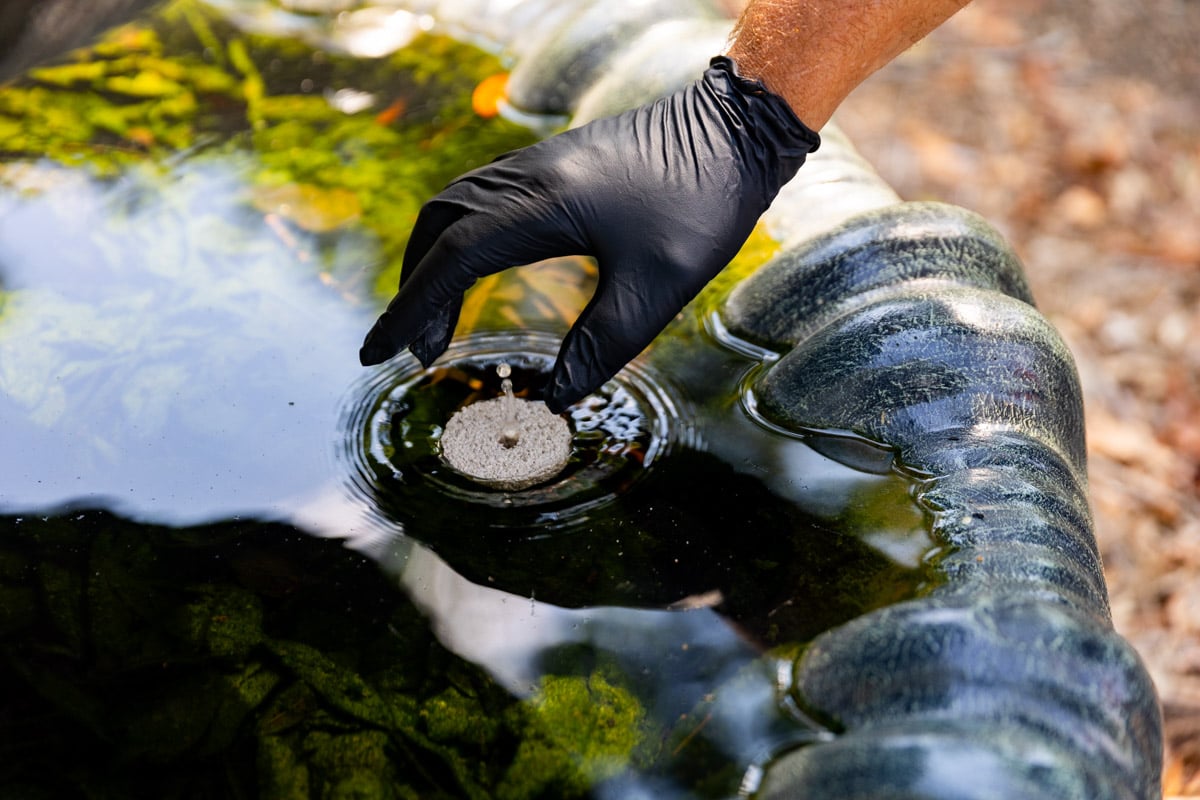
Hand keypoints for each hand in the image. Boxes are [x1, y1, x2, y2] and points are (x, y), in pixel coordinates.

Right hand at [358, 56, 818, 412]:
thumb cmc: (701, 205)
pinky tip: (478, 267)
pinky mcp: (555, 164)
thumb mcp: (656, 288)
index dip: (408, 311)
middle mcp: (526, 177)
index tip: (374, 353)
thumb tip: (553, 401)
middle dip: (415, 291)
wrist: (737, 129)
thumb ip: (600, 346)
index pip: (450, 262)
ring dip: (433, 261)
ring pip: (455, 208)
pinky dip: (460, 238)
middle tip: (418, 350)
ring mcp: (538, 164)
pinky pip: (481, 197)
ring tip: (439, 319)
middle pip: (438, 230)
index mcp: (540, 207)